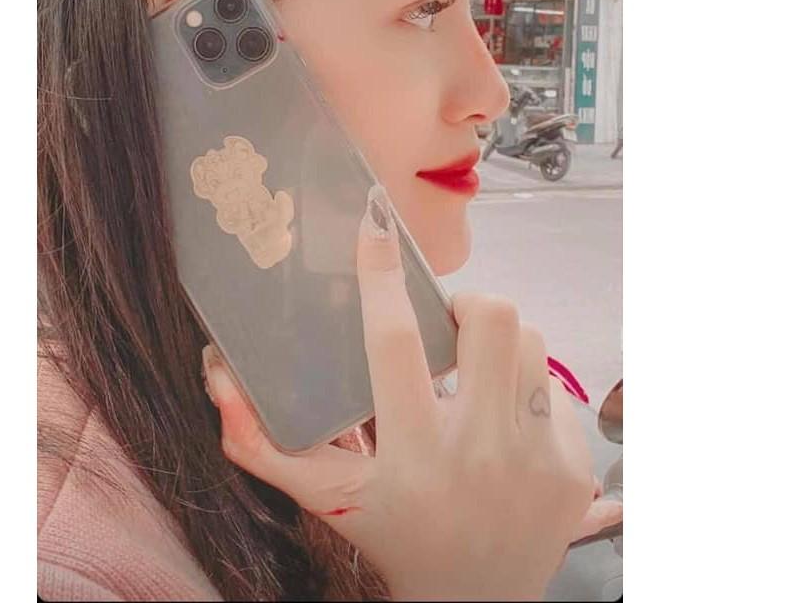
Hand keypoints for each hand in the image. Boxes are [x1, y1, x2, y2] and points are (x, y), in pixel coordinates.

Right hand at [202, 185, 595, 601]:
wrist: (476, 601)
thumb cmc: (392, 533)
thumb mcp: (323, 495)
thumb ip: (260, 442)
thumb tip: (216, 375)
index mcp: (412, 458)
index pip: (396, 344)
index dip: (381, 276)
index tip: (374, 224)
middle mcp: (480, 456)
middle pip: (491, 320)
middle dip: (465, 305)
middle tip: (445, 324)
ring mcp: (538, 461)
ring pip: (528, 340)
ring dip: (497, 343)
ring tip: (473, 370)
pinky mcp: (574, 467)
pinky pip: (555, 385)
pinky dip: (525, 387)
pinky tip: (504, 419)